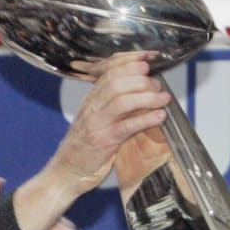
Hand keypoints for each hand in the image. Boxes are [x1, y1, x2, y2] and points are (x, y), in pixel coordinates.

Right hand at [12, 51, 171, 229]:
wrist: (67, 172)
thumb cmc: (85, 147)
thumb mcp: (98, 118)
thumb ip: (115, 103)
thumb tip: (143, 90)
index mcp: (91, 97)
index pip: (109, 69)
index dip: (131, 60)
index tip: (149, 57)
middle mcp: (92, 106)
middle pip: (116, 81)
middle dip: (141, 79)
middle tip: (157, 85)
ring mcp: (97, 122)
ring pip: (122, 100)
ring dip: (146, 97)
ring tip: (163, 99)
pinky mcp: (103, 141)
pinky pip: (126, 126)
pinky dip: (146, 119)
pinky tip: (159, 117)